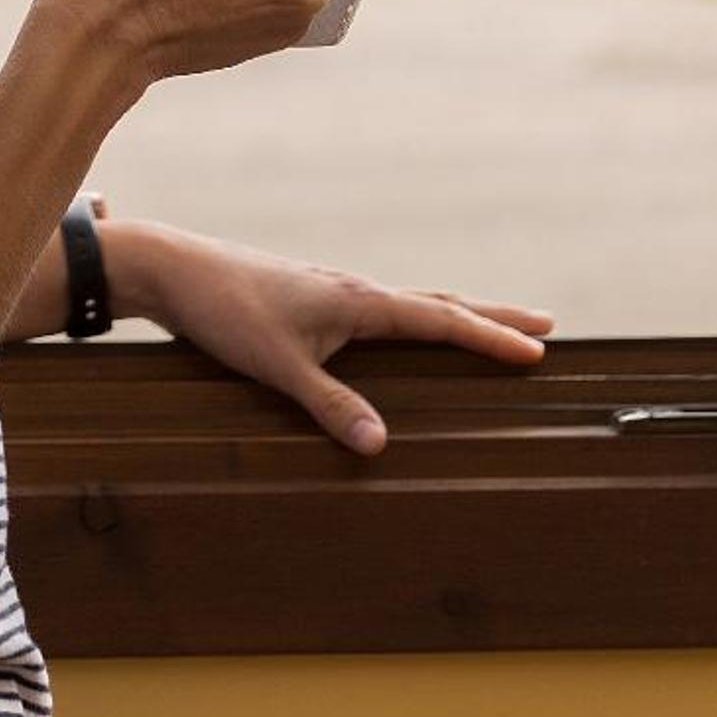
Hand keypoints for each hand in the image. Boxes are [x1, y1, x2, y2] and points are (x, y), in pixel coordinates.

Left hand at [121, 222, 551, 455]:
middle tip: (543, 325)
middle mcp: (353, 289)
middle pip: (438, 302)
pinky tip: (403, 330)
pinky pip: (381, 309)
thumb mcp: (278, 367)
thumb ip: (330, 406)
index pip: (440, 320)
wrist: (173, 270)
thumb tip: (381, 446)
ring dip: (454, 313)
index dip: (490, 337)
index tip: (538, 349)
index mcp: (358, 301)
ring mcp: (332, 290)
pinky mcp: (310, 296)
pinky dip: (413, 318)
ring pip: (410, 302)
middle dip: (491, 316)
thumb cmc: (225, 313)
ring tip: (488, 325)